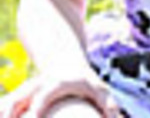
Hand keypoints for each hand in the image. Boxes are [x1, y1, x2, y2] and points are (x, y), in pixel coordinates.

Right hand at [0, 68, 121, 117]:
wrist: (66, 65)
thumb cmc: (86, 84)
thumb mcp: (99, 90)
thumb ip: (109, 106)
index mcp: (57, 81)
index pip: (45, 92)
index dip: (38, 105)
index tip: (34, 117)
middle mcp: (38, 84)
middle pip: (18, 98)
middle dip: (11, 112)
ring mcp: (25, 90)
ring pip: (7, 103)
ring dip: (4, 112)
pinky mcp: (17, 97)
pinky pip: (4, 106)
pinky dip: (2, 112)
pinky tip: (2, 117)